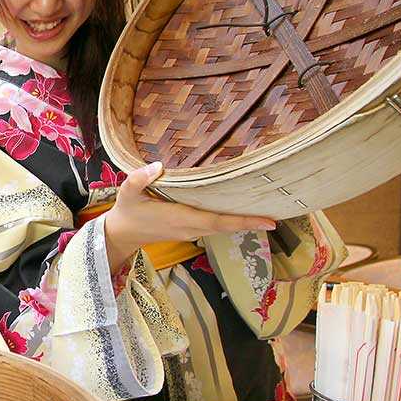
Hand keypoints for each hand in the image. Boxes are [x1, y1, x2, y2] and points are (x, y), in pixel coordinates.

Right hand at [103, 162, 276, 270]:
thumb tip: (158, 165)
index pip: (217, 221)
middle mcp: (190, 228)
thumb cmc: (126, 211)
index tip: (268, 222)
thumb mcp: (127, 193)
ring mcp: (191, 232)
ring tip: (268, 214)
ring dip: (244, 223)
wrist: (122, 235)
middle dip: (252, 222)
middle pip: (227, 227)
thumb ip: (139, 179)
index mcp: (180, 218)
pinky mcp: (190, 231)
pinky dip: (233, 222)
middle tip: (279, 215)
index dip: (243, 221)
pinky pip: (217, 227)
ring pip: (223, 228)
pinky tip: (243, 214)